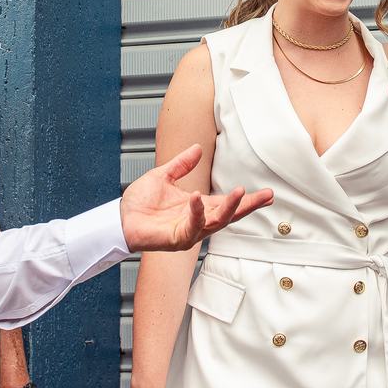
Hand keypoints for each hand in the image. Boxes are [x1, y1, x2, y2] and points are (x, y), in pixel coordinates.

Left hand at [120, 145, 273, 252]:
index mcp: (198, 207)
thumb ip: (182, 165)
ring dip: (230, 207)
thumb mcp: (163, 176)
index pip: (227, 202)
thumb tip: (197, 149)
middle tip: (267, 196)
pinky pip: (191, 225)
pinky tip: (198, 197)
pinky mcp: (177, 239)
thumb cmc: (139, 203)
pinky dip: (196, 211)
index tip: (266, 193)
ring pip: (216, 221)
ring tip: (241, 192)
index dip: (246, 198)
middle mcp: (198, 221)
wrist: (119, 218)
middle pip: (230, 215)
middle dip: (249, 206)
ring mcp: (189, 231)